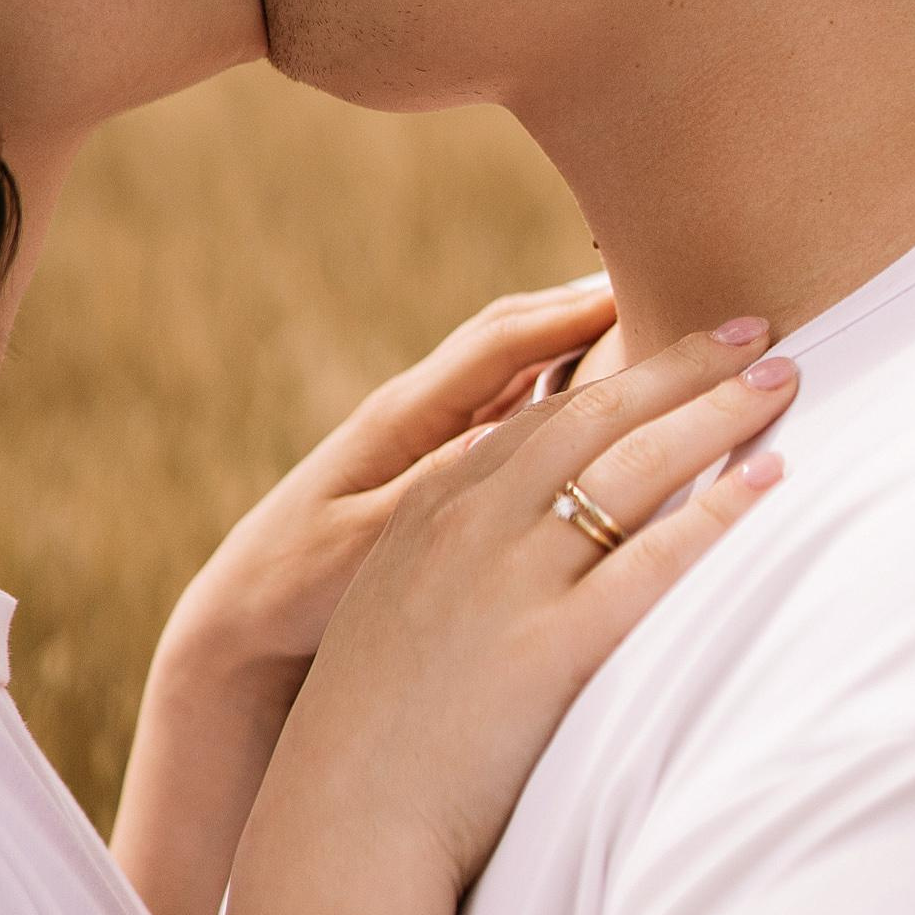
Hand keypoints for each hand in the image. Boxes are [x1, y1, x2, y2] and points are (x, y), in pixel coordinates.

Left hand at [158, 273, 622, 703]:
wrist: (243, 620)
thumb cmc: (297, 589)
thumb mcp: (362, 544)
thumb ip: (432, 490)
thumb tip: (503, 440)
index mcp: (401, 417)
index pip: (499, 343)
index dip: (570, 315)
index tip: (640, 294)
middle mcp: (418, 411)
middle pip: (516, 334)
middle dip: (590, 308)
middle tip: (671, 295)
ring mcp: (428, 434)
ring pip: (519, 368)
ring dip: (582, 342)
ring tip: (658, 331)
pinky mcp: (436, 468)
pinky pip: (513, 410)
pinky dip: (563, 390)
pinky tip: (608, 399)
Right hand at [246, 323, 796, 901]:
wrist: (339, 823)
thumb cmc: (372, 739)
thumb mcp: (397, 616)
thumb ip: (453, 567)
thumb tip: (521, 552)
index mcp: (430, 512)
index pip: (539, 415)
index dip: (614, 374)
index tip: (673, 344)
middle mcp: (470, 526)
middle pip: (594, 414)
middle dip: (680, 365)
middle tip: (753, 328)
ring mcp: (508, 581)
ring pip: (631, 465)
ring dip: (716, 412)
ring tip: (783, 376)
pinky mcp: (550, 647)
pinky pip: (653, 560)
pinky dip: (719, 511)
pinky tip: (770, 480)